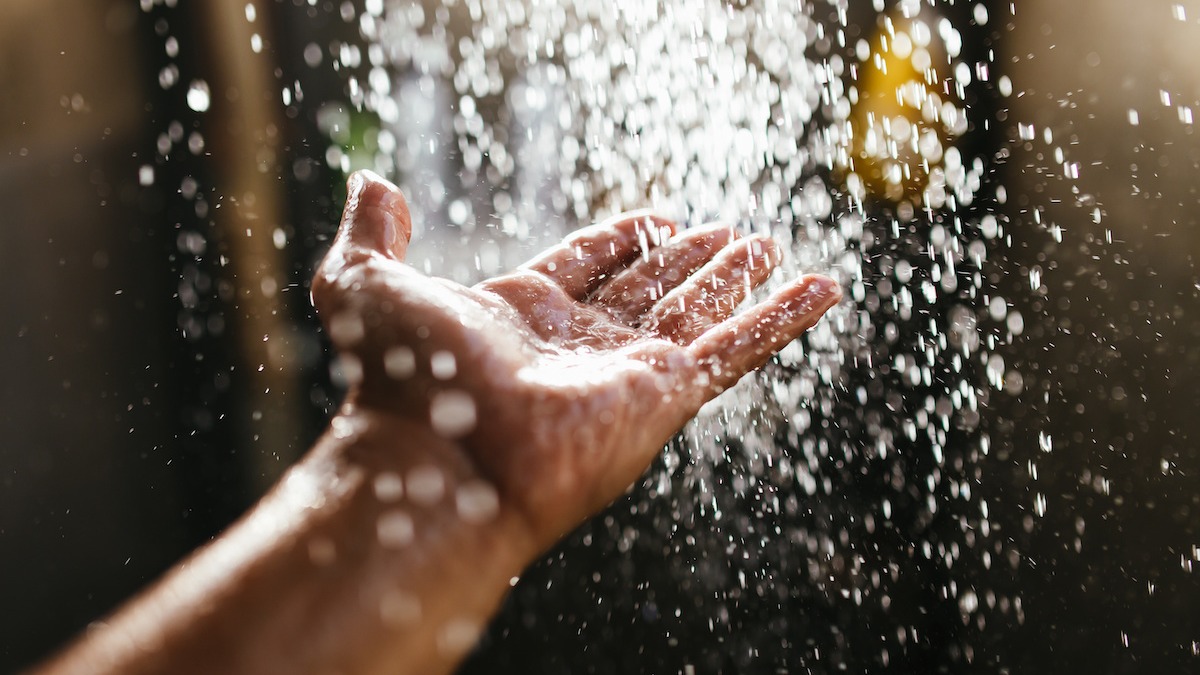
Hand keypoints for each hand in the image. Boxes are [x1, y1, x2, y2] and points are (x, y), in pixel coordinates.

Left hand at [311, 171, 839, 551]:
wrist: (440, 457)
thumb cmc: (402, 377)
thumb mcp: (364, 285)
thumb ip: (370, 235)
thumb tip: (375, 186)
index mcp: (520, 316)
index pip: (585, 267)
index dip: (621, 239)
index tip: (657, 215)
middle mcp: (578, 347)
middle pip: (648, 291)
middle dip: (689, 261)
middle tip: (731, 233)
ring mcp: (626, 373)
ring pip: (698, 316)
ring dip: (737, 282)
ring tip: (771, 246)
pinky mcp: (667, 395)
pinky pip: (736, 349)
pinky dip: (782, 319)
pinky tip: (820, 289)